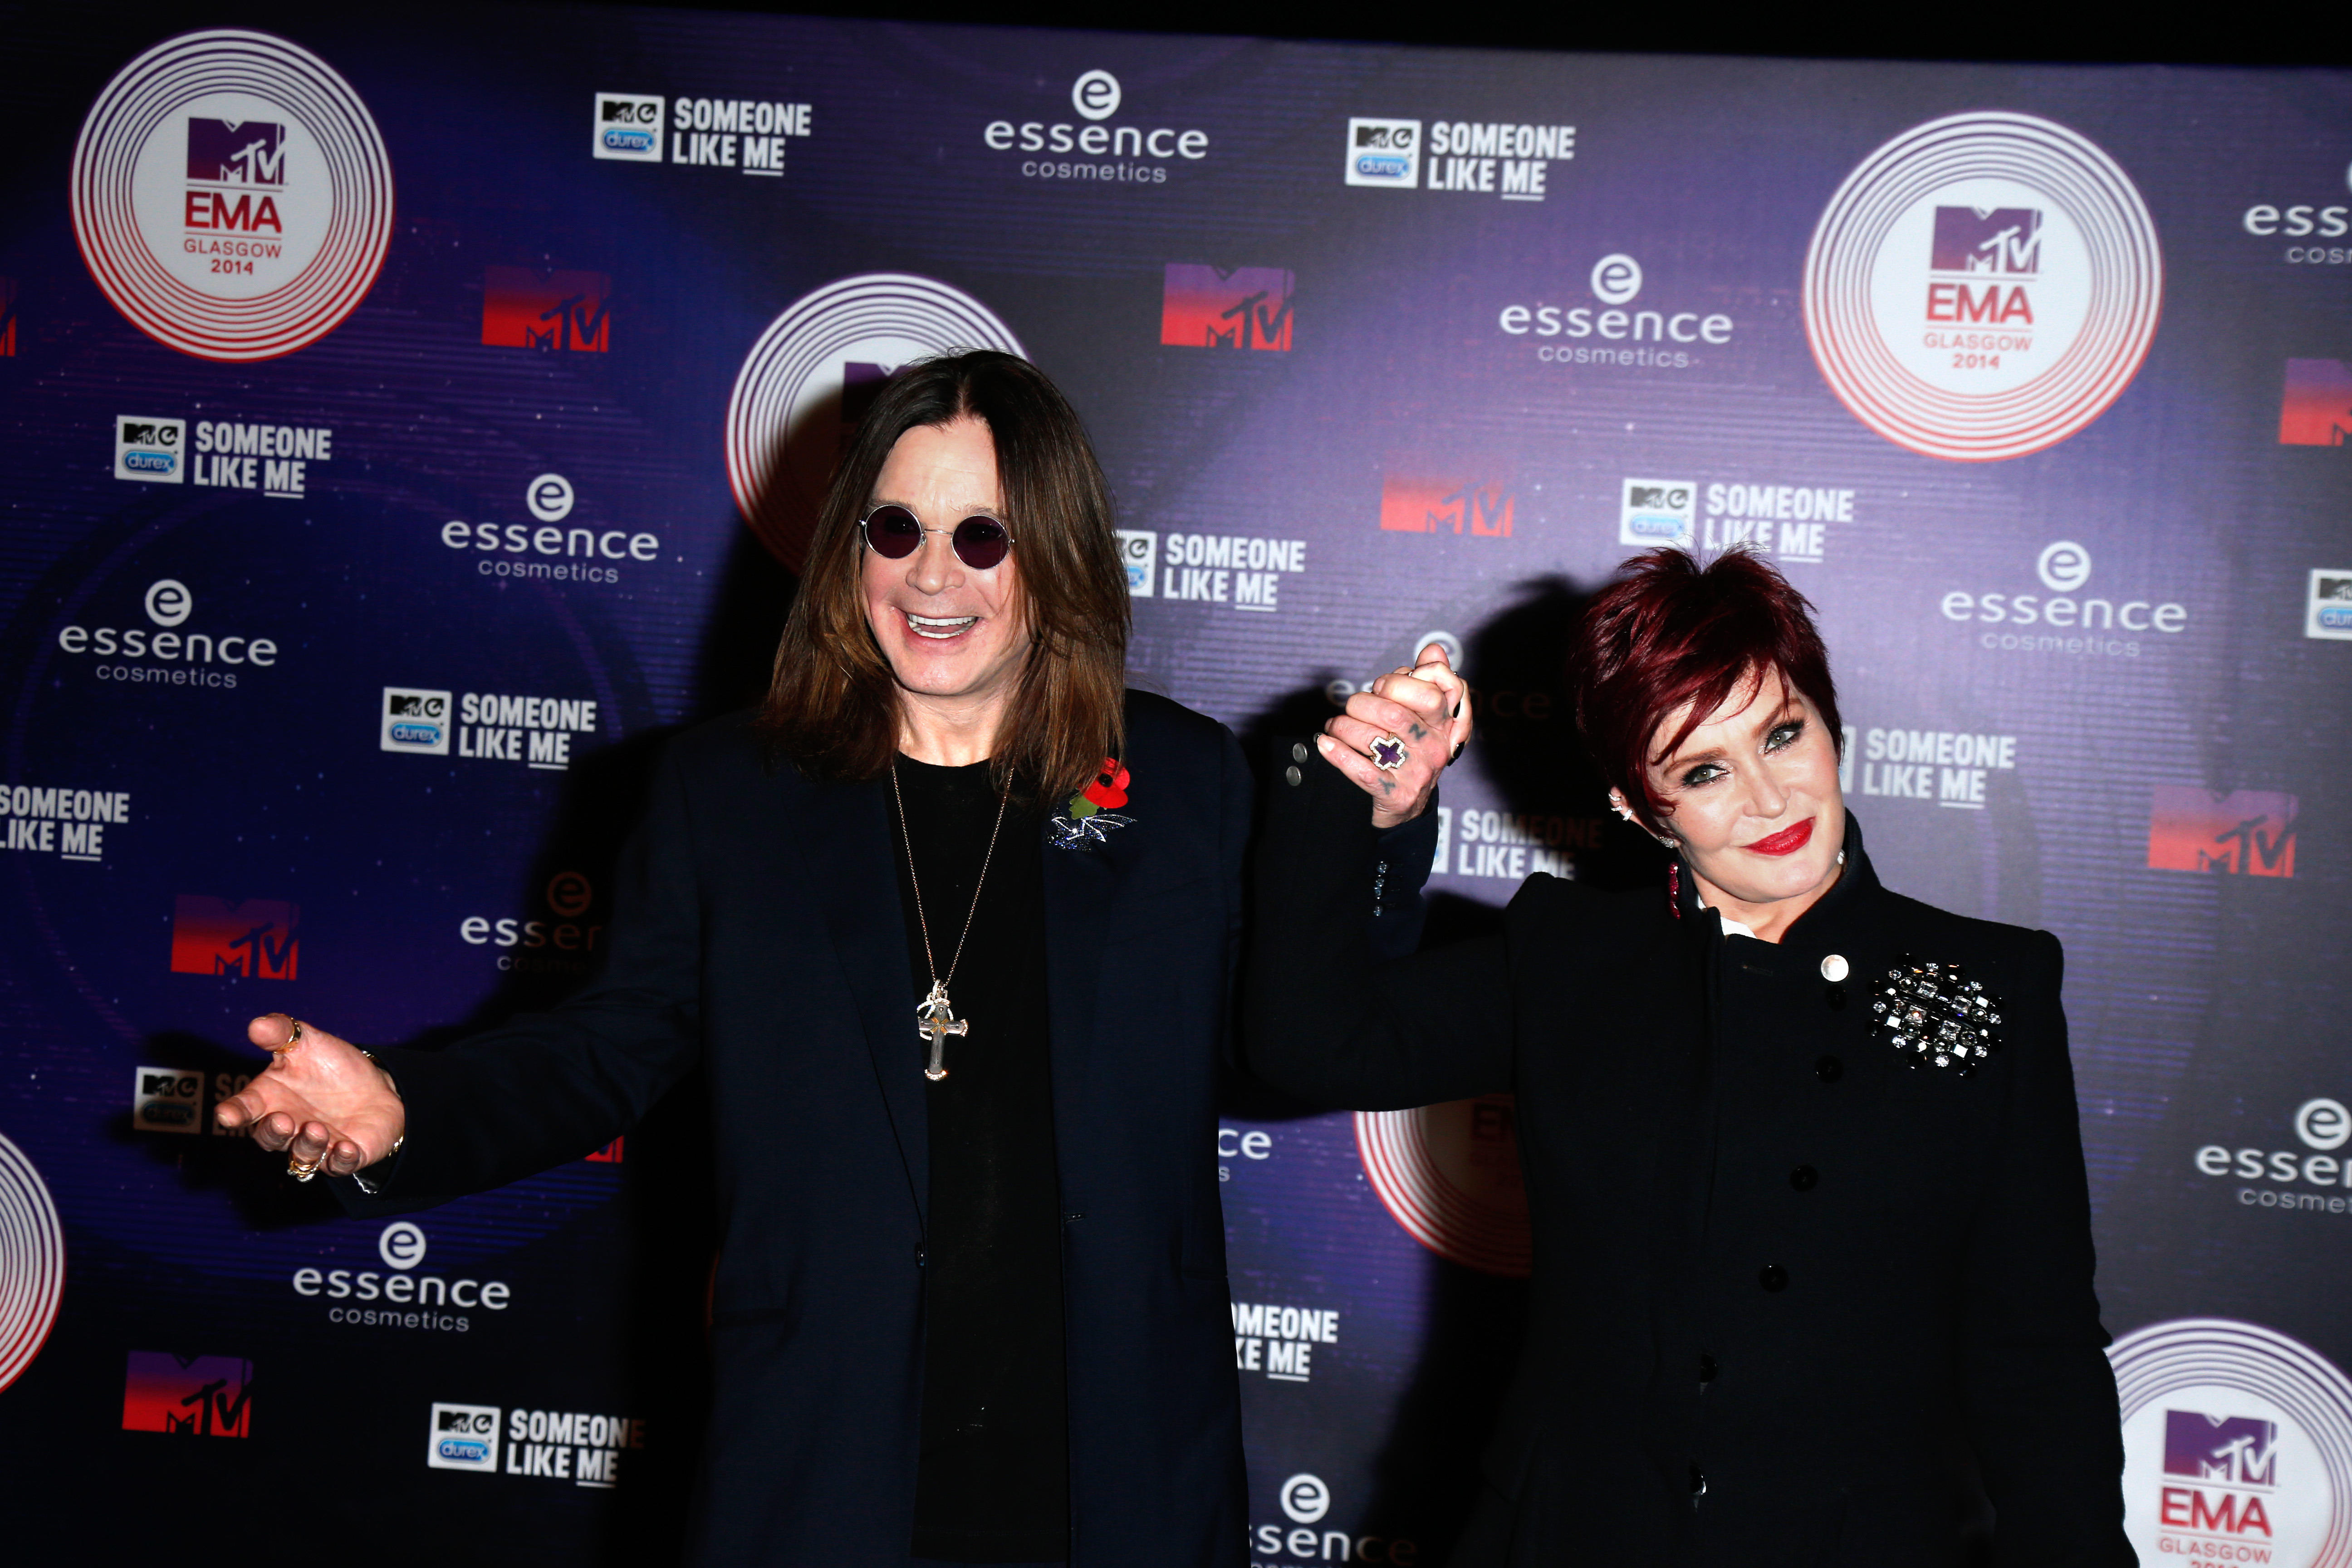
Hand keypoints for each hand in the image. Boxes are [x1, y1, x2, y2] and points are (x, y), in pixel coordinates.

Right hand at [215, 1014, 405, 1179]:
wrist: (377, 1085)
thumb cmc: (332, 1066)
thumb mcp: (309, 1042)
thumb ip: (282, 1033)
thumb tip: (257, 1024)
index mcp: (271, 1099)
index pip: (243, 1109)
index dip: (233, 1112)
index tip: (227, 1114)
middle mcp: (289, 1127)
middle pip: (269, 1138)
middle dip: (273, 1132)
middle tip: (282, 1120)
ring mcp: (316, 1145)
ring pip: (302, 1156)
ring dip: (307, 1146)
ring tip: (316, 1128)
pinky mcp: (346, 1156)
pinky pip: (339, 1165)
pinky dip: (341, 1160)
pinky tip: (346, 1148)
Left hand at [1316, 642, 1472, 829]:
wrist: (1408, 807)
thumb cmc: (1413, 751)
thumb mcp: (1428, 717)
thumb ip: (1431, 680)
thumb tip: (1433, 649)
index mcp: (1446, 724)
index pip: (1432, 692)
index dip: (1398, 682)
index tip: (1381, 687)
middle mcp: (1435, 748)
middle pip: (1394, 712)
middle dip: (1362, 703)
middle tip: (1352, 707)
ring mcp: (1417, 773)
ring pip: (1373, 737)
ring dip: (1343, 726)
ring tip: (1336, 726)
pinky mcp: (1395, 794)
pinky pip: (1361, 770)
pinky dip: (1337, 754)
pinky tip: (1325, 744)